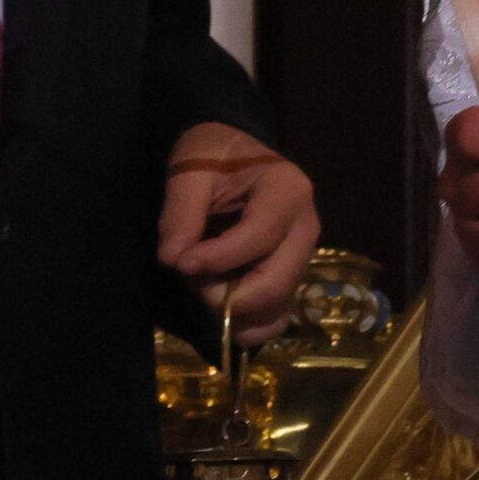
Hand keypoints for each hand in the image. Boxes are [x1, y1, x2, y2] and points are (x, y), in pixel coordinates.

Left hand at [157, 123, 319, 347]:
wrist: (232, 156)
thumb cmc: (214, 157)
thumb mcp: (190, 171)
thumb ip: (180, 212)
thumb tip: (172, 258)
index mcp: (287, 192)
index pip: (258, 239)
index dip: (216, 259)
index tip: (179, 262)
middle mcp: (306, 227)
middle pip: (276, 284)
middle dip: (226, 296)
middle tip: (192, 279)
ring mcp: (303, 256)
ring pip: (276, 307)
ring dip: (234, 311)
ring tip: (206, 285)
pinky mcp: (292, 276)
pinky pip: (277, 316)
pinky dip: (249, 323)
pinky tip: (222, 306)